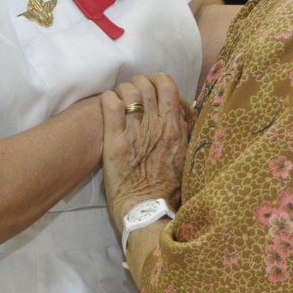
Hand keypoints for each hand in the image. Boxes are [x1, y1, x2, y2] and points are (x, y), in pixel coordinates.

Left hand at [101, 73, 189, 230]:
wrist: (147, 211)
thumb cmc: (167, 187)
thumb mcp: (185, 156)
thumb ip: (184, 132)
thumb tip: (182, 113)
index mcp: (175, 128)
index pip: (167, 85)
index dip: (156, 81)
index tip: (151, 90)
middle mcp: (157, 125)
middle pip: (145, 84)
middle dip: (137, 84)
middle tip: (132, 95)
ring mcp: (136, 132)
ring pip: (128, 91)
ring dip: (121, 91)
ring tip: (118, 101)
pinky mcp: (115, 142)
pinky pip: (110, 106)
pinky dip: (107, 99)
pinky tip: (106, 106)